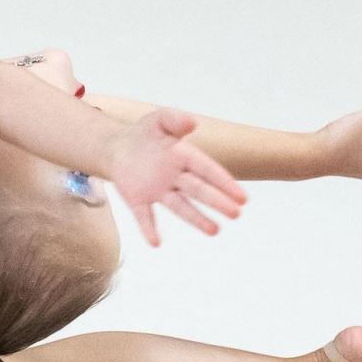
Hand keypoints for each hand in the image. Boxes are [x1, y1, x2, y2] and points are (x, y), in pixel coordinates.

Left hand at [107, 108, 248, 245]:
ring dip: (196, 219)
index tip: (242, 197)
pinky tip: (155, 243)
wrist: (119, 147)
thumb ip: (175, 119)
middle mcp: (176, 177)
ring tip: (214, 231)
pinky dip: (149, 229)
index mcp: (184, 157)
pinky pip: (145, 216)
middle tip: (236, 214)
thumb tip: (192, 123)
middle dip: (217, 202)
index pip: (207, 170)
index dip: (224, 183)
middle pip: (199, 190)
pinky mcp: (139, 201)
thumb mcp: (159, 119)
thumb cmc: (146, 134)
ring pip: (179, 207)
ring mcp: (158, 191)